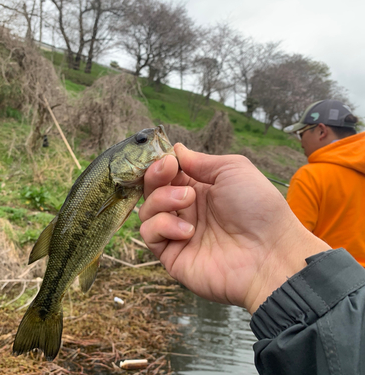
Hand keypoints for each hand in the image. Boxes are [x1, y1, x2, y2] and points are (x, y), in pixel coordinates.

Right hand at [139, 143, 328, 313]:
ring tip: (188, 201)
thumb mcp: (233, 169)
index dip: (161, 164)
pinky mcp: (171, 254)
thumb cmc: (259, 209)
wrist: (270, 253)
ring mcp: (177, 232)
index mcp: (199, 189)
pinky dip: (163, 226)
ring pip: (147, 210)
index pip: (167, 173)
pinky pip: (149, 234)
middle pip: (151, 189)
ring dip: (162, 199)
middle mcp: (185, 210)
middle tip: (168, 170)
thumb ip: (201, 160)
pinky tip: (189, 230)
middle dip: (155, 175)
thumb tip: (176, 150)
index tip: (167, 159)